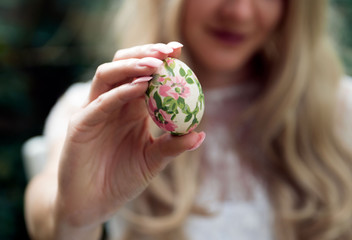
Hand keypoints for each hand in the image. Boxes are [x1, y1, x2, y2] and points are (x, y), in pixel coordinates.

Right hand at [54, 42, 205, 234]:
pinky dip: (120, 92)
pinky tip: (141, 86)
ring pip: (107, 75)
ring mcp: (93, 111)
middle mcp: (111, 103)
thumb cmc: (122, 179)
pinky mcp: (80, 124)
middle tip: (169, 50)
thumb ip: (173, 146)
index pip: (143, 74)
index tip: (179, 50)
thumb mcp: (153, 160)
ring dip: (132, 65)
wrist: (93, 204)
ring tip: (156, 64)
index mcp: (129, 108)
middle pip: (124, 65)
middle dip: (145, 52)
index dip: (160, 59)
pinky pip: (100, 102)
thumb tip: (200, 133)